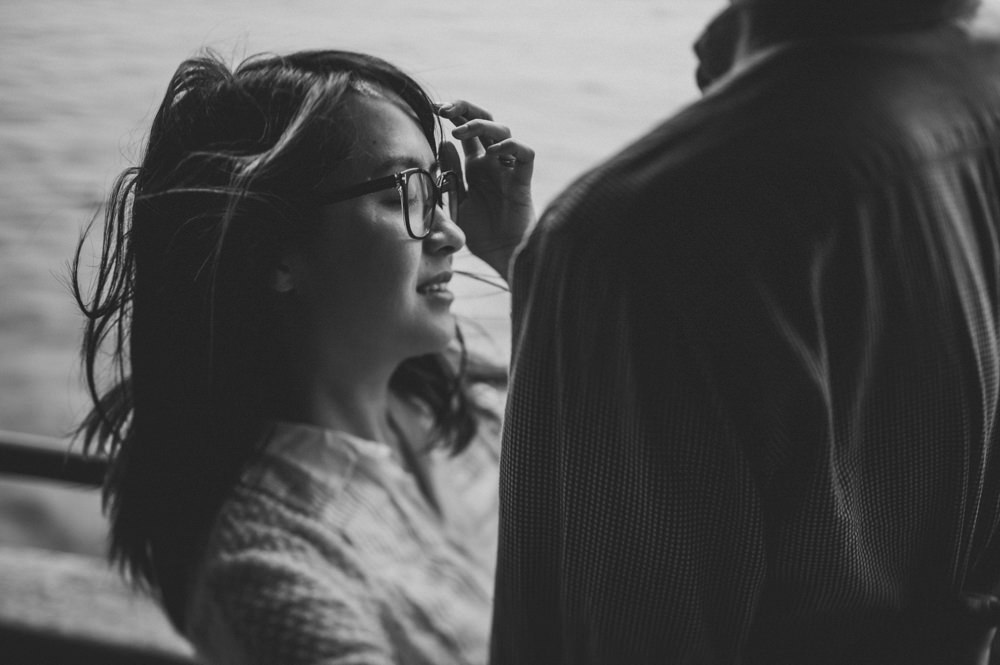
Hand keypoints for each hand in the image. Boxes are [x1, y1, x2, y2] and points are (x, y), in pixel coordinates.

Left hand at [435, 100, 534, 281]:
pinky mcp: (522, 182)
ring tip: (459, 133)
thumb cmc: (479, 234)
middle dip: (464, 109)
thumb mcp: (456, 201)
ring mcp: (508, 170)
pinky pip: (525, 154)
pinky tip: (493, 151)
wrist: (501, 257)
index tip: (431, 110)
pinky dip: (512, 146)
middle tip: (443, 109)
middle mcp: (492, 163)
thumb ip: (450, 175)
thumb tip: (443, 144)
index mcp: (475, 166)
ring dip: (480, 125)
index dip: (452, 115)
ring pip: (502, 131)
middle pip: (484, 121)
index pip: (465, 131)